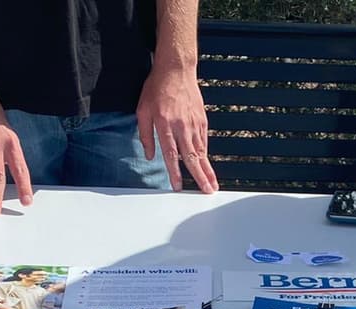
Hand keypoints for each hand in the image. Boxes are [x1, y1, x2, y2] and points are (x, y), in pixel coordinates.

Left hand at [136, 64, 218, 193]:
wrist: (176, 69)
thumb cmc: (157, 88)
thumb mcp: (142, 110)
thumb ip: (144, 134)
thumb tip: (150, 155)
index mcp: (165, 125)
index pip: (171, 154)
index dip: (175, 173)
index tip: (179, 187)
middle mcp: (181, 127)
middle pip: (192, 157)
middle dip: (200, 177)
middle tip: (207, 192)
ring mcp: (194, 124)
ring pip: (202, 152)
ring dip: (207, 170)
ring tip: (212, 184)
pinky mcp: (202, 120)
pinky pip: (204, 141)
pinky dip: (206, 155)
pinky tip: (208, 165)